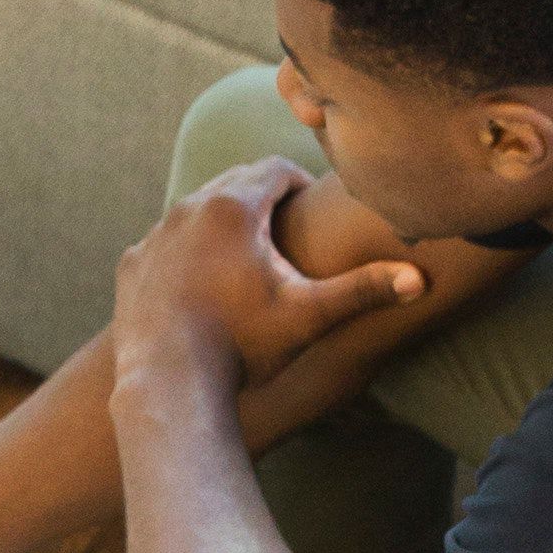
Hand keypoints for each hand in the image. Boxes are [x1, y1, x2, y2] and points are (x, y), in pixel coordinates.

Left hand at [114, 159, 423, 389]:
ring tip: (245, 255)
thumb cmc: (244, 346)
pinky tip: (201, 281)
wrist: (169, 383)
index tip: (310, 206)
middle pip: (233, 183)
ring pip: (195, 211)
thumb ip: (363, 290)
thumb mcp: (309, 315)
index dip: (299, 184)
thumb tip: (421, 279)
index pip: (275, 169)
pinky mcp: (132, 264)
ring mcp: (155, 235)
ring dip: (221, 224)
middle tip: (284, 226)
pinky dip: (185, 252)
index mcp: (235, 207)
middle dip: (261, 199)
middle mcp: (188, 208)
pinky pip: (164, 243)